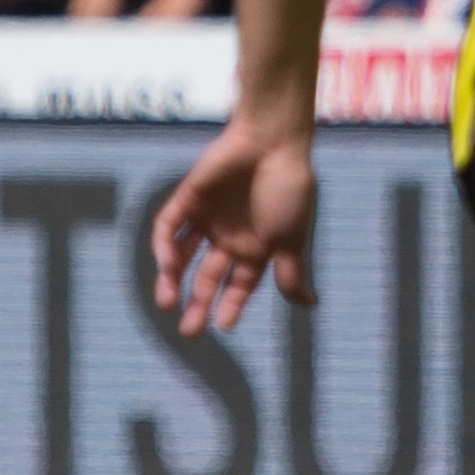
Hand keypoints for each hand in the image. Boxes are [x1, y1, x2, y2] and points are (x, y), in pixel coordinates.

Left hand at [152, 115, 319, 336]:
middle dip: (199, 303)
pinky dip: (165, 247)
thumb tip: (309, 306)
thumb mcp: (291, 239)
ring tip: (167, 303)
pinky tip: (168, 265)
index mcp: (258, 245)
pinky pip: (169, 227)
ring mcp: (207, 218)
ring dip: (172, 280)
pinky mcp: (187, 199)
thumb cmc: (288, 190)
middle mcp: (230, 235)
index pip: (239, 282)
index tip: (223, 327)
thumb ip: (292, 274)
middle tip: (189, 331)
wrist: (272, 143)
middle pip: (208, 276)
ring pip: (182, 256)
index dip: (231, 304)